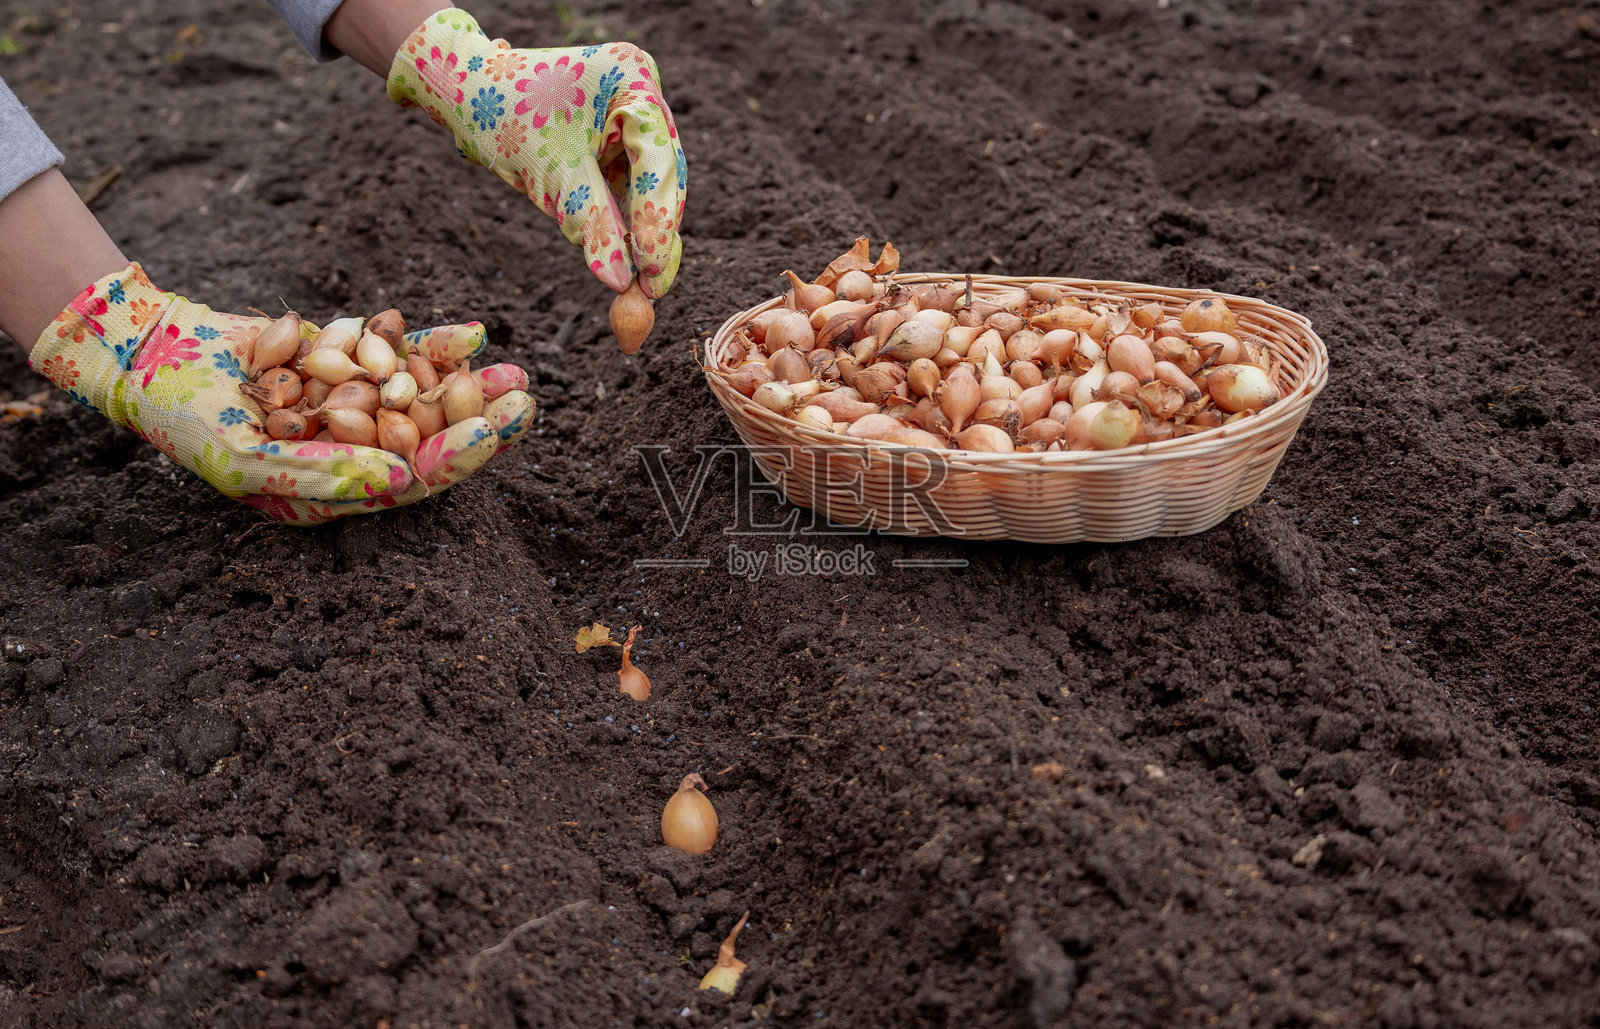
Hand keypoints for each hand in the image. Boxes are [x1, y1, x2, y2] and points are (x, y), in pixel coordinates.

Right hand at [28, 263, 536, 524]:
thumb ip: (319, 473)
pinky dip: (431, 346)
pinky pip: (398, 357)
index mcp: (335, 493)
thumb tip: (398, 482)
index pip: (408, 483)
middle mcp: (351, 454)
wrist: (150, 353)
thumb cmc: (187, 420)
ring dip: (471, 385)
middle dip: (480, 423)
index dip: (452, 459)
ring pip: (424, 398)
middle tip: (528, 403)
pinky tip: (471, 333)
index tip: (493, 435)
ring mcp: (351, 406)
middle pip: (429, 442)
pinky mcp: (346, 363)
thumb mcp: (243, 456)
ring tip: (518, 372)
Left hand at [386, 8, 684, 299]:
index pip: (658, 159)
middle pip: (664, 176)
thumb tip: (621, 280)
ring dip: (644, 236)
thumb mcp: (549, 170)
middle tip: (652, 289)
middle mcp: (641, 97)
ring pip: (651, 190)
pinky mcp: (619, 146)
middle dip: (657, 233)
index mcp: (632, 80)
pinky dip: (625, 227)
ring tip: (640, 287)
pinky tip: (624, 263)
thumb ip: (591, 221)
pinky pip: (630, 193)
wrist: (466, 91)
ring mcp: (633, 122)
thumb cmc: (502, 111)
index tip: (651, 268)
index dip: (658, 217)